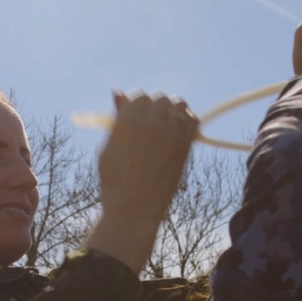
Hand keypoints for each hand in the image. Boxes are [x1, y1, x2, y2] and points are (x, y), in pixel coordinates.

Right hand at [85, 92, 198, 272]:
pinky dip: (190, 122)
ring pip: (179, 105)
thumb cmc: (115, 182)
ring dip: (176, 111)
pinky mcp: (184, 146)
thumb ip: (117, 119)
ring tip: (172, 124)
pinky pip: (193, 121)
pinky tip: (183, 132)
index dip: (142, 105)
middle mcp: (147, 123)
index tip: (143, 117)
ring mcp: (168, 133)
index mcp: (126, 122)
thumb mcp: (108, 147)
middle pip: (160, 99)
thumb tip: (118, 92)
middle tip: (158, 122)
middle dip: (159, 107)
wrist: (134, 209)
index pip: (139, 96)